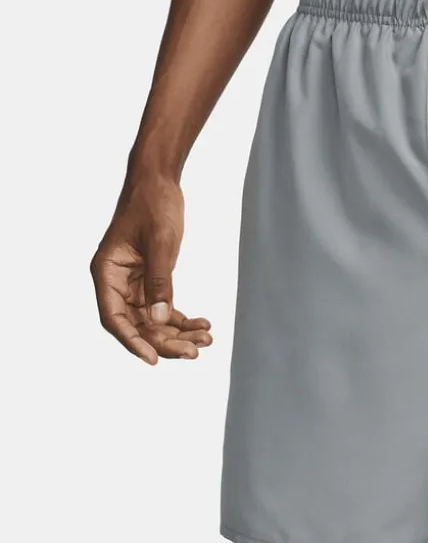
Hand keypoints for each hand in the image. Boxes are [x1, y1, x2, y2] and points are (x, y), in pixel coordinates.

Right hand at [91, 174, 212, 364]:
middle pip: (136, 325)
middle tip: (194, 352)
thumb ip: (160, 282)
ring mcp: (134, 283)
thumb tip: (161, 320)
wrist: (159, 182)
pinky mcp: (151, 280)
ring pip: (153, 321)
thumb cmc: (153, 205)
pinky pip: (165, 309)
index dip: (132, 342)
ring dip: (178, 334)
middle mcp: (116, 282)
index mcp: (106, 272)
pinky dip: (183, 320)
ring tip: (206, 340)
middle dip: (165, 341)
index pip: (114, 318)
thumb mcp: (161, 243)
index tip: (153, 359)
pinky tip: (204, 326)